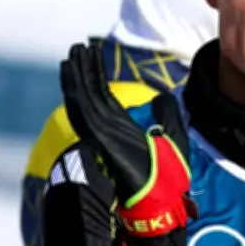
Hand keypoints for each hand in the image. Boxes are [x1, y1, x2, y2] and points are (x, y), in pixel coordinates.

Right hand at [60, 44, 197, 245]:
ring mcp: (102, 133)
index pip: (104, 96)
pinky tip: (69, 72)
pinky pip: (83, 110)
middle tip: (78, 45)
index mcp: (121, 127)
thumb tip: (162, 93)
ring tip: (72, 51)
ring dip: (77, 74)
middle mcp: (108, 128)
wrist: (164, 199)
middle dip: (84, 69)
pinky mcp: (99, 138)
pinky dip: (74, 90)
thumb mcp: (175, 134)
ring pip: (84, 97)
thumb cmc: (168, 175)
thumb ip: (168, 113)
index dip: (96, 75)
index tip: (92, 54)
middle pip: (91, 92)